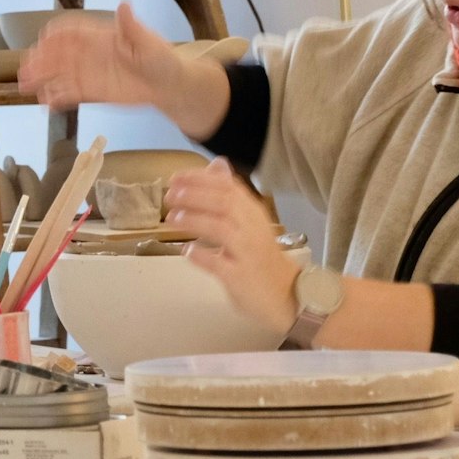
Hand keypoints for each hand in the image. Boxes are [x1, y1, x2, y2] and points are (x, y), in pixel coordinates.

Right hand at [19, 2, 186, 111]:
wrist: (168, 85)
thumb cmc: (161, 59)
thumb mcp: (148, 42)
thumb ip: (132, 27)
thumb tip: (124, 5)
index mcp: (101, 37)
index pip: (73, 32)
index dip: (56, 34)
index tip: (43, 39)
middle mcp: (89, 54)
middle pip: (58, 54)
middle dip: (40, 59)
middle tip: (26, 68)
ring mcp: (88, 73)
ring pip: (58, 74)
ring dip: (41, 78)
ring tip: (26, 86)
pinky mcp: (91, 91)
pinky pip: (68, 93)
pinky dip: (55, 97)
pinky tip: (46, 104)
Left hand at [166, 159, 301, 331]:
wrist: (289, 295)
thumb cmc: (261, 257)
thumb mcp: (249, 222)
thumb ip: (230, 195)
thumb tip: (218, 163)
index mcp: (253, 213)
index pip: (229, 186)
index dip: (200, 179)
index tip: (176, 177)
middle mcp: (253, 229)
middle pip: (224, 203)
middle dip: (194, 195)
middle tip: (169, 195)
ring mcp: (248, 253)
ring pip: (222, 229)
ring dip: (194, 220)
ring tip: (172, 218)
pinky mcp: (241, 278)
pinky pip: (219, 264)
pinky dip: (202, 256)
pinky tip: (186, 250)